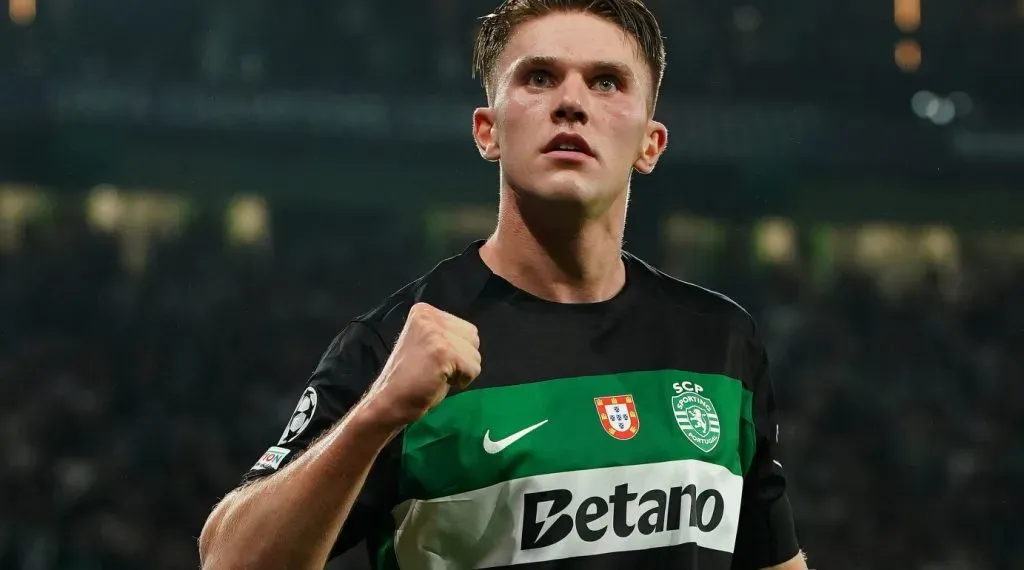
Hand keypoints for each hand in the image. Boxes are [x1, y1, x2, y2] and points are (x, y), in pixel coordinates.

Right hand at [366, 303, 481, 426]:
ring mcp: (436, 333)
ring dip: (462, 371)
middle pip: (474, 338)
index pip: (466, 328)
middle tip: (437, 369)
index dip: (457, 350)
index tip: (434, 360)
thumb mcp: (427, 343)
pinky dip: (462, 381)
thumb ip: (446, 334)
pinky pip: (473, 369)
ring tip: (437, 374)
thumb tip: (471, 339)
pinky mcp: (443, 352)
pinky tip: (439, 381)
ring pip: (475, 354)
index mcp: (424, 311)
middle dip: (463, 358)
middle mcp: (429, 316)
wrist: (390, 401)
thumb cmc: (411, 377)